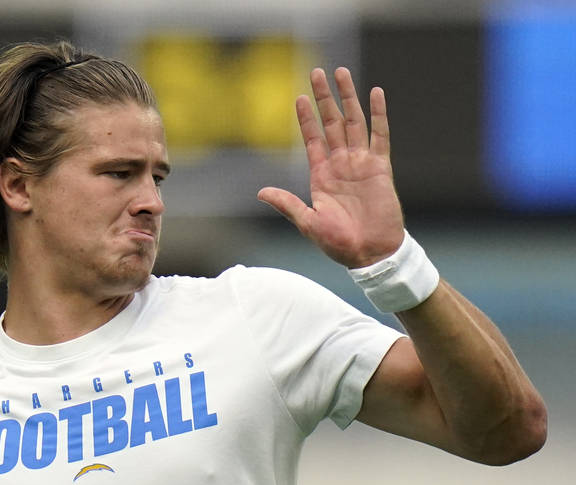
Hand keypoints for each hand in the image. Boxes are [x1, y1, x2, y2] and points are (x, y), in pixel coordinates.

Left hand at [257, 68, 404, 267]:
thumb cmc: (339, 243)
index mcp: (321, 176)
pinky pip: (380, 135)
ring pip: (353, 122)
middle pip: (331, 123)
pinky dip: (378, 114)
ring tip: (341, 73)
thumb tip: (261, 192)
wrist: (370, 254)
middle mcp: (340, 164)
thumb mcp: (308, 222)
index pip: (312, 139)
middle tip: (316, 72)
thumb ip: (287, 204)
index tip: (298, 97)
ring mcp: (361, 163)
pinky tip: (375, 93)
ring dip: (347, 97)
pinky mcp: (381, 167)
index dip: (305, 118)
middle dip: (323, 98)